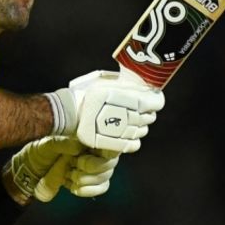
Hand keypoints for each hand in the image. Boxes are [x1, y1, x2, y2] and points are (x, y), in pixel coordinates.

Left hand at [33, 148, 119, 201]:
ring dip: (86, 179)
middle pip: (109, 162)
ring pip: (106, 176)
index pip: (109, 142)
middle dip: (91, 166)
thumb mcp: (47, 145)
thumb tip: (79, 146)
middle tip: (72, 164)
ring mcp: (96, 166)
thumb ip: (62, 144)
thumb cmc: (41, 152)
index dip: (105, 150)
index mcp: (88, 136)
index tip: (88, 154)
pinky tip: (74, 187)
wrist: (32, 170)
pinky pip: (102, 187)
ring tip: (69, 174)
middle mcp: (96, 150)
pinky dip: (88, 189)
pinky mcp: (93, 181)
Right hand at [45, 69, 162, 152]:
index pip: (153, 102)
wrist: (67, 112)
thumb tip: (140, 84)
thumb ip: (121, 81)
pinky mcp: (112, 143)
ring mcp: (118, 130)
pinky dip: (134, 141)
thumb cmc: (84, 93)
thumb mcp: (102, 79)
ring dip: (140, 127)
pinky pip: (133, 145)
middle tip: (140, 111)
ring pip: (141, 131)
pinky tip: (129, 136)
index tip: (155, 100)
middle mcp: (122, 113)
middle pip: (148, 117)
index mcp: (122, 96)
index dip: (156, 101)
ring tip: (131, 123)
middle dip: (147, 114)